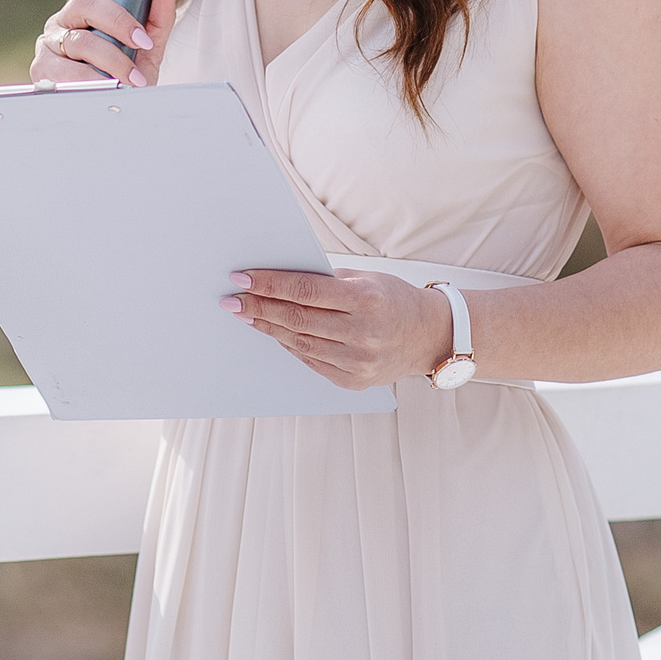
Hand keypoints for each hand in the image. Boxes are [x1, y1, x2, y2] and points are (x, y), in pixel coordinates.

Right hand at [29, 0, 179, 87]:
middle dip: (118, 21)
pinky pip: (67, 70)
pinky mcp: (42, 70)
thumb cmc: (129, 78)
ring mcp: (50, 45)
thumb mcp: (149, 48)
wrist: (116, 115)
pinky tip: (107, 89)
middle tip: (141, 42)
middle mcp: (65, 21)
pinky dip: (92, 81)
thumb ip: (159, 16)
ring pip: (79, 40)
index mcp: (87, 10)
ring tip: (132, 79)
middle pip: (84, 3)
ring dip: (111, 60)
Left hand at [222, 269, 456, 391]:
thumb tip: (278, 278)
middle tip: (231, 299)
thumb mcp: (366, 278)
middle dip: (259, 307)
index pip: (305, 290)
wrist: (429, 336)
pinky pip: (311, 361)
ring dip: (268, 328)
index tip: (241, 278)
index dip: (269, 284)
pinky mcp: (353, 381)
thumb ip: (326, 281)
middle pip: (296, 319)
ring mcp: (357, 361)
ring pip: (298, 343)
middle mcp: (362, 333)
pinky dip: (289, 346)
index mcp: (365, 299)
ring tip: (246, 315)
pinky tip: (274, 333)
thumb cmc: (393, 298)